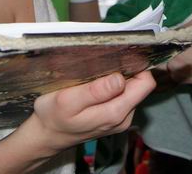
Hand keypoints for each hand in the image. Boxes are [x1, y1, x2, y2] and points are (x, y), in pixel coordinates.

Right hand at [29, 71, 155, 153]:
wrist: (46, 136)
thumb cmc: (53, 116)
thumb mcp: (68, 100)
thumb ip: (95, 91)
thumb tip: (119, 78)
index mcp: (115, 113)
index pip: (145, 84)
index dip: (137, 66)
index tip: (120, 55)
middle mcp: (123, 118)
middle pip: (140, 86)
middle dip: (126, 70)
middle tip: (103, 62)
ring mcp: (120, 119)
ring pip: (132, 91)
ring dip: (119, 78)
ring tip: (96, 74)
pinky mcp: (114, 118)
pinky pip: (122, 97)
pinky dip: (113, 87)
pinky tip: (95, 84)